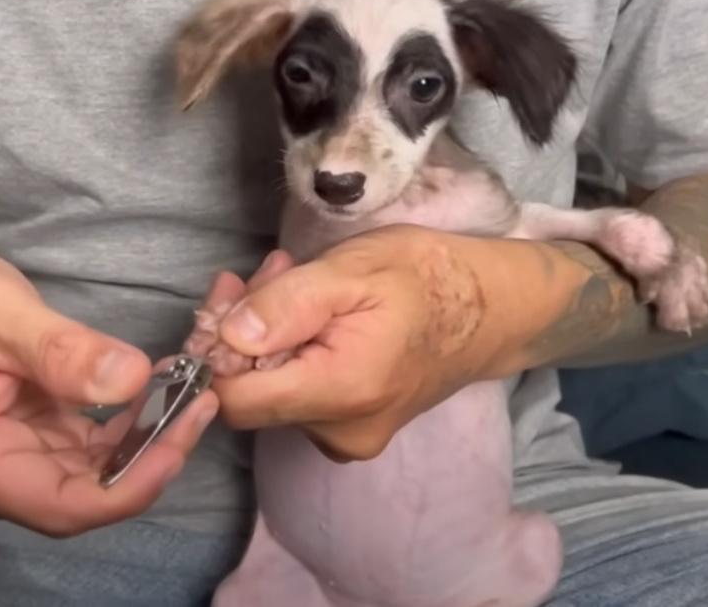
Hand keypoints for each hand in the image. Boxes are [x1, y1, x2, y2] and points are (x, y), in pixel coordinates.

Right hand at [0, 245, 217, 536]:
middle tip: (202, 400)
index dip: (131, 485)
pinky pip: (78, 461)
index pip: (60, 506)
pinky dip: (120, 434)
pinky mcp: (14, 460)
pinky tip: (154, 395)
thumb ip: (60, 349)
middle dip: (147, 457)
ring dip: (141, 444)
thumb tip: (131, 379)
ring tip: (189, 391)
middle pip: (79, 498)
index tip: (183, 436)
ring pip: (86, 482)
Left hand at [207, 226, 493, 460]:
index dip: (215, 351)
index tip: (228, 296)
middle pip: (251, 393)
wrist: (492, 309)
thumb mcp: (353, 269)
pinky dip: (290, 349)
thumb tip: (227, 338)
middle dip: (242, 329)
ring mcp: (347, 438)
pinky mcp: (351, 429)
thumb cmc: (428, 278)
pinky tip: (310, 310)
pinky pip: (298, 393)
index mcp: (341, 392)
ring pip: (272, 389)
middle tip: (270, 270)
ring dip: (267, 332)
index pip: (236, 400)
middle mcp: (340, 433)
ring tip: (294, 278)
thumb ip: (287, 305)